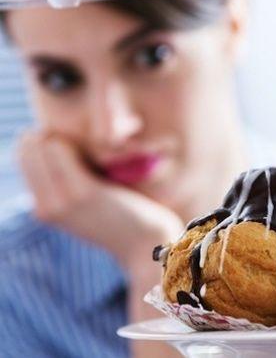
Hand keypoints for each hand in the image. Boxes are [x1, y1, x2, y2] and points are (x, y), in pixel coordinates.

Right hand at [17, 130, 183, 270]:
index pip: (25, 156)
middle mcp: (44, 207)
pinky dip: (79, 139)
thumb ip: (69, 183)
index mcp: (43, 209)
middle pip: (28, 148)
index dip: (47, 140)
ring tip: (97, 147)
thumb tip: (57, 146)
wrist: (146, 245)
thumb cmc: (125, 217)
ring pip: (42, 145)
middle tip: (88, 142)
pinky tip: (103, 149)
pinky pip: (61, 149)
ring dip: (68, 135)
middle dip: (52, 135)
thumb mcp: (89, 203)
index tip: (77, 143)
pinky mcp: (82, 192)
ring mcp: (61, 200)